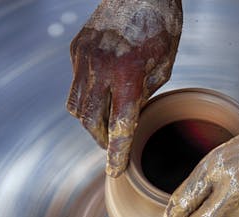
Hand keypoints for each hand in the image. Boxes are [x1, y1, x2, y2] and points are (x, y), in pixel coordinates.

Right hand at [66, 0, 181, 176]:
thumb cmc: (161, 25)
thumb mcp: (163, 64)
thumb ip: (145, 94)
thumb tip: (131, 114)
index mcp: (128, 76)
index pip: (120, 127)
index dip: (117, 153)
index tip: (115, 171)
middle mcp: (101, 69)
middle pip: (91, 122)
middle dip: (100, 139)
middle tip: (110, 145)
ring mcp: (84, 58)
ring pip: (76, 106)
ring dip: (89, 122)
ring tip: (103, 124)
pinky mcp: (76, 48)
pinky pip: (75, 83)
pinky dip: (85, 96)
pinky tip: (100, 93)